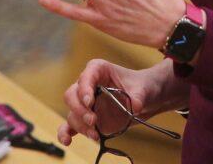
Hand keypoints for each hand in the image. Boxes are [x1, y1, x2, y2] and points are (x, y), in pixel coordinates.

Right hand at [57, 59, 182, 145]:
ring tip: (95, 135)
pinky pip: (70, 125)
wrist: (146, 98)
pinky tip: (67, 141)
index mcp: (99, 70)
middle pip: (72, 95)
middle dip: (80, 110)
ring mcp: (86, 104)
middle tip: (94, 120)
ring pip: (72, 113)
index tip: (90, 102)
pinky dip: (65, 133)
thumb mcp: (143, 88)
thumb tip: (135, 106)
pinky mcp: (87, 119)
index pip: (86, 77)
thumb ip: (138, 96)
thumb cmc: (142, 86)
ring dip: (81, 125)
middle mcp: (88, 86)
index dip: (84, 89)